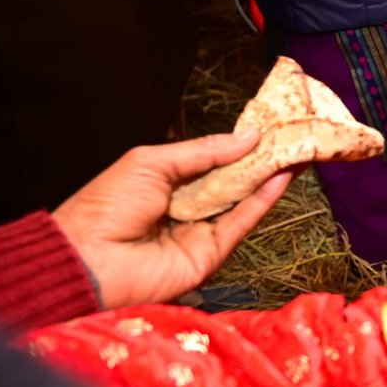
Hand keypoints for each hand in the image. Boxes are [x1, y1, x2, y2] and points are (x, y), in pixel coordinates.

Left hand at [52, 130, 293, 308]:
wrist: (88, 261)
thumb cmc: (108, 206)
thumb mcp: (152, 163)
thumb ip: (204, 150)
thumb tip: (250, 135)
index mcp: (167, 182)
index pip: (213, 159)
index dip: (240, 143)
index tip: (270, 124)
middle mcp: (187, 205)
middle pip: (233, 178)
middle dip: (262, 156)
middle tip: (294, 134)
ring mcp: (200, 230)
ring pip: (242, 199)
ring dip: (270, 175)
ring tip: (298, 149)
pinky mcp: (211, 254)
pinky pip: (241, 223)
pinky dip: (263, 200)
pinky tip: (282, 176)